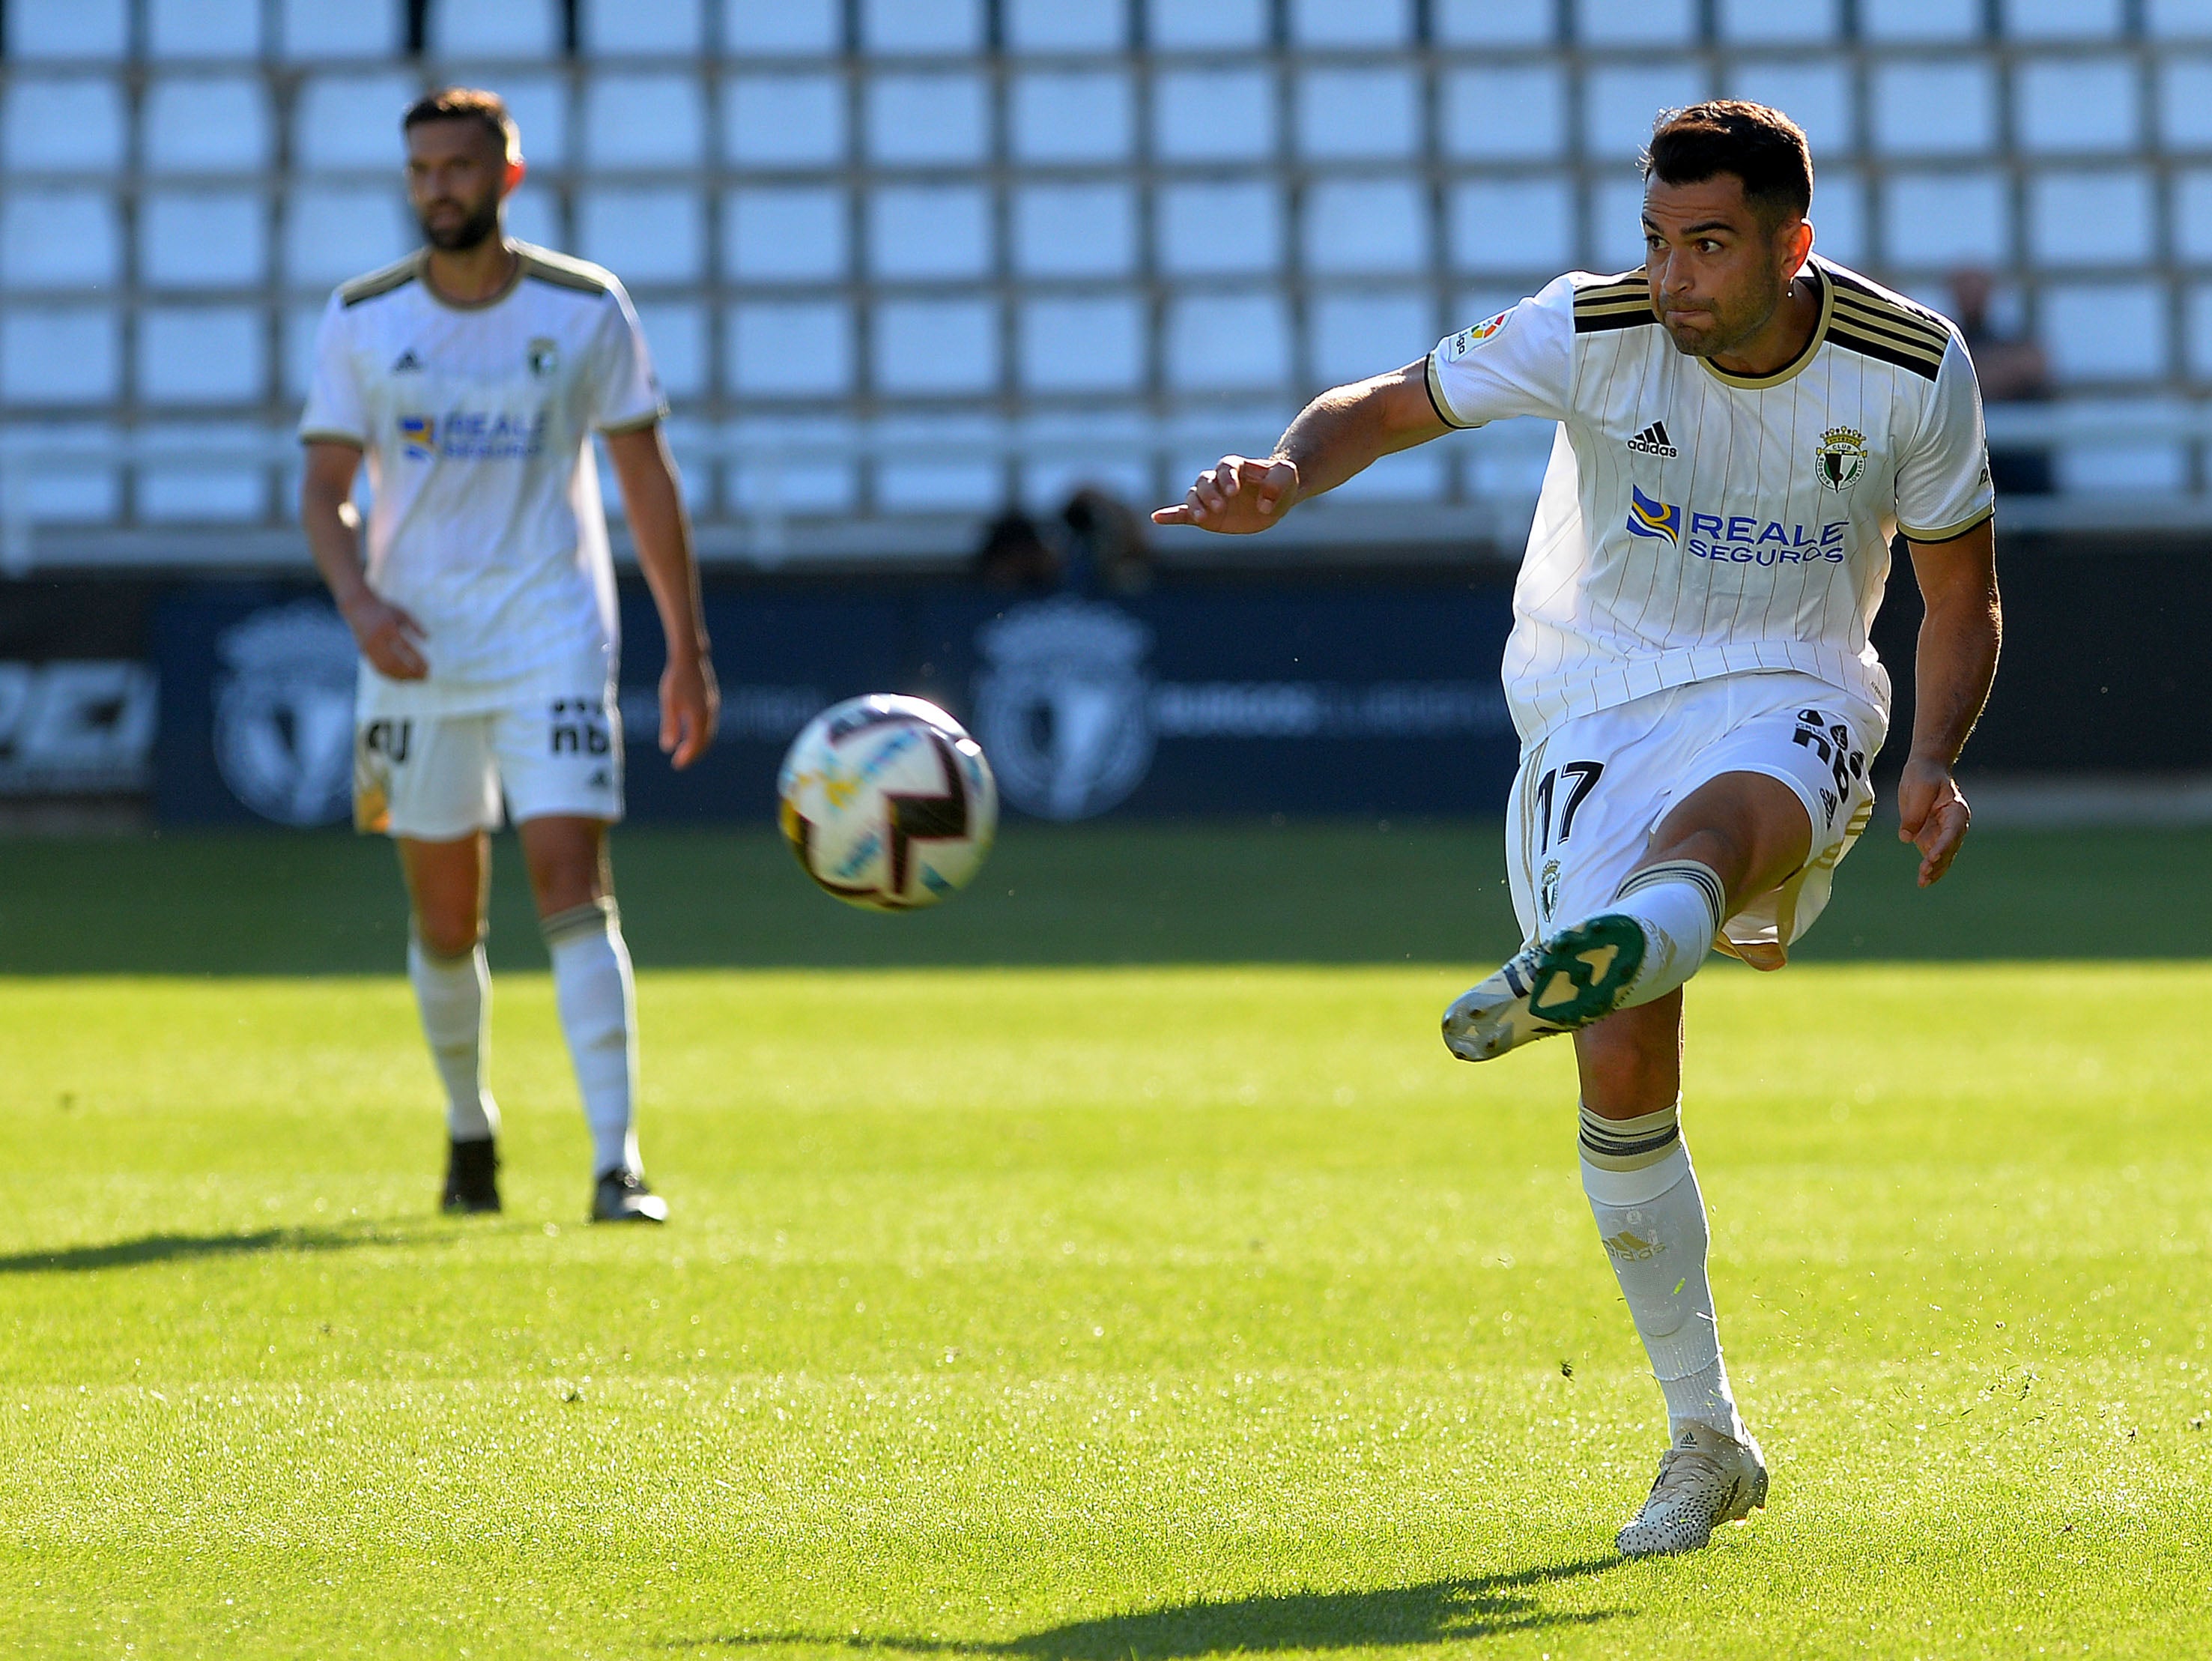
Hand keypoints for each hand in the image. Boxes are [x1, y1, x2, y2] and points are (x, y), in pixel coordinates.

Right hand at [339, 591, 427, 679]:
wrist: (357, 606)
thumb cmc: (383, 609)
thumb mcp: (401, 613)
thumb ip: (414, 624)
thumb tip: (428, 639)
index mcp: (387, 627)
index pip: (404, 648)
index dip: (416, 660)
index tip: (428, 666)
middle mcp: (376, 639)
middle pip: (394, 662)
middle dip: (410, 672)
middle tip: (425, 676)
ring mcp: (368, 647)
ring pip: (385, 668)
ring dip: (402, 676)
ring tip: (417, 679)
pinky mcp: (364, 652)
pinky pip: (378, 668)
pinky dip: (392, 676)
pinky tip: (403, 679)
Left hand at [660, 654, 718, 769]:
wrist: (691, 657)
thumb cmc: (676, 679)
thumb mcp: (669, 704)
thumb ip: (670, 726)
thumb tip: (667, 748)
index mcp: (700, 717)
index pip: (695, 744)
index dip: (687, 757)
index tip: (677, 765)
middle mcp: (710, 714)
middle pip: (705, 741)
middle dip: (694, 754)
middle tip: (681, 762)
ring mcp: (713, 707)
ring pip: (709, 733)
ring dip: (699, 744)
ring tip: (686, 751)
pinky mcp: (712, 701)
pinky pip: (709, 723)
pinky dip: (701, 733)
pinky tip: (691, 733)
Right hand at [1151, 455, 1298, 532]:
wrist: (1276, 498)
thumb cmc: (1282, 482)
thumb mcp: (1287, 476)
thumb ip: (1278, 481)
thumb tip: (1263, 504)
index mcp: (1236, 467)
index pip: (1226, 467)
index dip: (1227, 477)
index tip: (1234, 491)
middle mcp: (1219, 480)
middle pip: (1205, 481)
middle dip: (1209, 493)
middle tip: (1220, 507)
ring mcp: (1210, 498)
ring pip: (1193, 496)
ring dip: (1195, 505)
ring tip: (1203, 518)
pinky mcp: (1207, 516)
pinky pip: (1183, 514)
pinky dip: (1170, 515)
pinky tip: (1157, 518)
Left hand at [1896, 757, 1969, 887]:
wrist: (1924, 770)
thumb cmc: (1925, 776)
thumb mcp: (1919, 789)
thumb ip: (1914, 814)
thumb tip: (1906, 837)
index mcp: (1956, 811)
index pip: (1952, 832)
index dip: (1944, 845)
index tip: (1934, 855)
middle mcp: (1954, 826)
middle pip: (1949, 848)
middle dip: (1938, 862)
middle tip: (1924, 872)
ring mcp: (1943, 833)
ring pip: (1943, 857)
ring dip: (1934, 870)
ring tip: (1923, 882)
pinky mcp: (1930, 838)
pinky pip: (1933, 857)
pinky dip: (1929, 869)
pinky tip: (1923, 880)